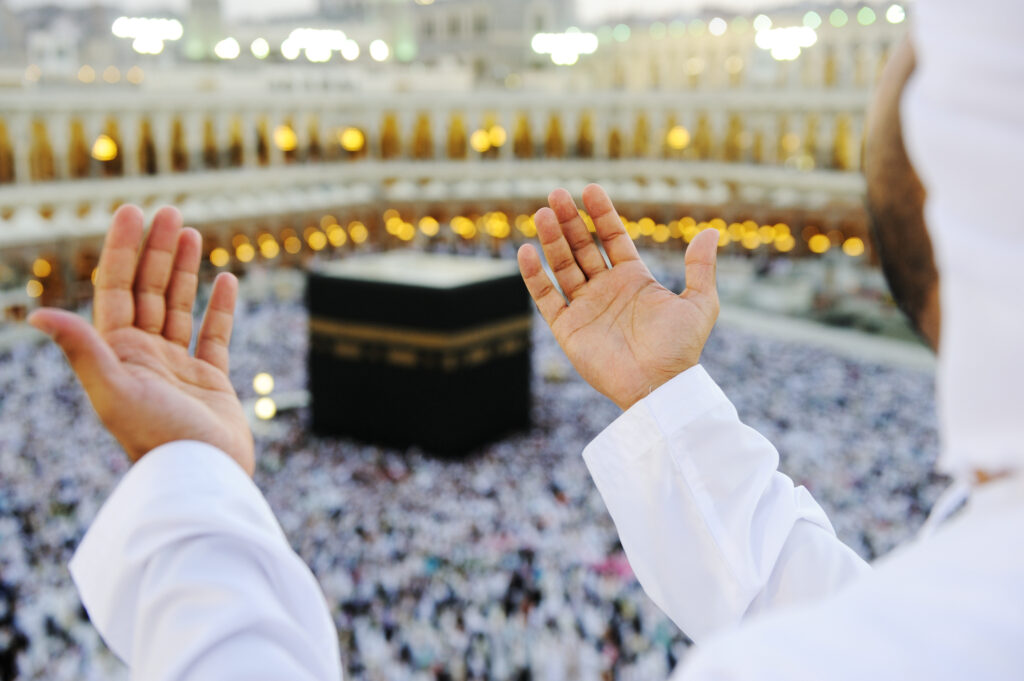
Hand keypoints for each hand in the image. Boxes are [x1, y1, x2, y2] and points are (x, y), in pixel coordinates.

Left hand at [28, 205, 253, 474]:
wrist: (201, 477)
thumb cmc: (157, 438)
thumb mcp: (114, 391)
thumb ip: (83, 350)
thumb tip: (37, 314)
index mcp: (118, 353)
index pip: (118, 289)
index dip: (124, 250)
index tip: (134, 213)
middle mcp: (145, 356)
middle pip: (149, 290)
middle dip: (157, 250)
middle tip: (169, 212)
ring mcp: (178, 367)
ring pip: (179, 306)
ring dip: (184, 270)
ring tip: (193, 233)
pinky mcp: (211, 381)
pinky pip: (215, 335)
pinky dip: (220, 307)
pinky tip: (226, 280)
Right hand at [517, 184, 719, 410]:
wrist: (659, 386)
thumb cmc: (681, 348)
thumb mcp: (700, 303)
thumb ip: (701, 267)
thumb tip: (710, 232)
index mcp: (634, 279)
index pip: (612, 238)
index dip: (601, 214)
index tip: (590, 190)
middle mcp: (606, 290)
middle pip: (583, 247)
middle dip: (570, 221)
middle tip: (557, 194)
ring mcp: (585, 308)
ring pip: (563, 266)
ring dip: (552, 240)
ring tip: (543, 214)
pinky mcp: (568, 329)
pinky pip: (547, 298)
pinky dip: (534, 276)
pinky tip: (527, 251)